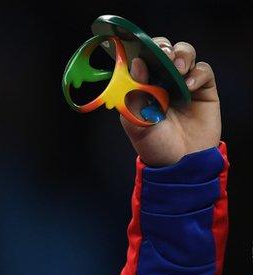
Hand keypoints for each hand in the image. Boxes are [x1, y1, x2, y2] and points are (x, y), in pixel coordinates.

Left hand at [122, 38, 219, 166]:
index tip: (141, 49)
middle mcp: (162, 81)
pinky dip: (197, 73)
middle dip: (163, 47)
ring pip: (185, 53)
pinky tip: (189, 86)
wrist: (180, 163)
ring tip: (177, 69)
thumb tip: (136, 63)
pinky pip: (203, 70)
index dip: (142, 49)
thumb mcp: (136, 121)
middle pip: (164, 50)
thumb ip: (134, 93)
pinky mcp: (204, 89)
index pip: (141, 57)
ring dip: (181, 54)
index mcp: (141, 86)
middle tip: (164, 55)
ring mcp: (183, 83)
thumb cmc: (154, 145)